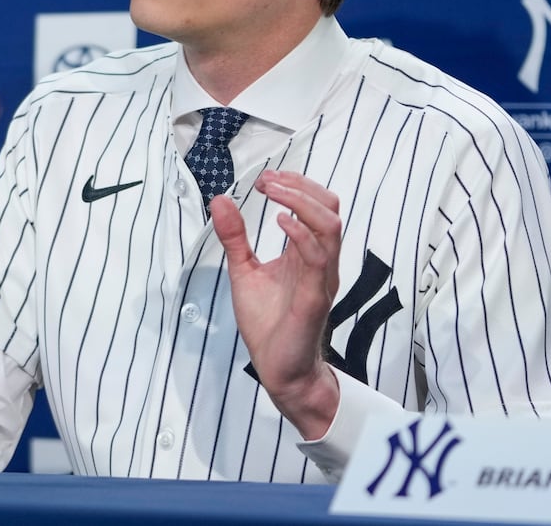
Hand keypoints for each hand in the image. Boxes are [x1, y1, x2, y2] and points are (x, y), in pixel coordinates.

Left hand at [211, 169, 342, 439]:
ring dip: (301, 202)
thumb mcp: (244, 270)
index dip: (296, 184)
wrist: (279, 370)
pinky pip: (320, 259)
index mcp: (306, 254)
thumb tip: (220, 199)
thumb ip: (235, 237)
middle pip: (330, 208)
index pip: (318, 205)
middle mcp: (320, 262)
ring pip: (330, 227)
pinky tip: (280, 223)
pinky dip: (301, 234)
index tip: (265, 179)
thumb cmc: (268, 323)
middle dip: (300, 186)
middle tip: (267, 181)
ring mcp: (321, 279)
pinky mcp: (315, 298)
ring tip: (272, 194)